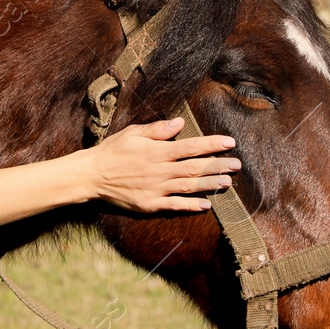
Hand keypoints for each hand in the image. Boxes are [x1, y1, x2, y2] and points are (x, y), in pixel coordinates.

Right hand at [85, 117, 239, 213]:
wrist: (91, 176)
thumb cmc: (113, 151)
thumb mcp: (133, 133)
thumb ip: (157, 130)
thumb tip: (179, 123)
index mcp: (157, 151)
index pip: (191, 147)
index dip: (212, 144)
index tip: (230, 143)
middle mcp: (160, 170)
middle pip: (195, 168)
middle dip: (218, 165)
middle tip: (237, 164)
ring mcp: (155, 189)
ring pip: (188, 186)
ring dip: (209, 185)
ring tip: (228, 182)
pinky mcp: (149, 204)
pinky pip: (174, 205)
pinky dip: (190, 205)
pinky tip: (206, 205)